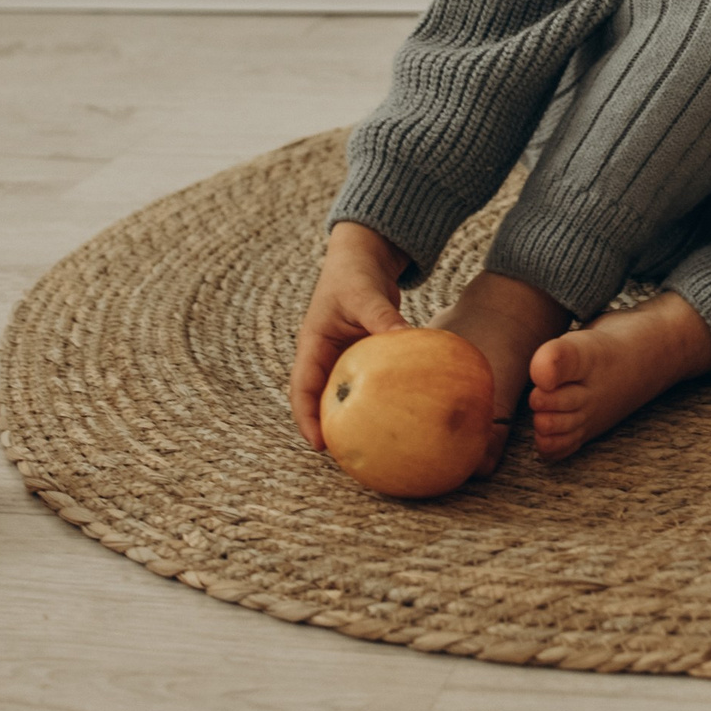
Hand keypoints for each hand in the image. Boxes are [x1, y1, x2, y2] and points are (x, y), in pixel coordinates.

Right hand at [289, 220, 408, 449]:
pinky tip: (401, 413)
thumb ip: (382, 317)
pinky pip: (369, 380)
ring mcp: (343, 355)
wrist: (365, 254)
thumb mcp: (365, 294)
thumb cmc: (356, 272)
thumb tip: (409, 340)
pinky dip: (379, 396)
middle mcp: (325, 355)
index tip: (319, 445)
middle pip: (321, 399)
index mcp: (313, 345)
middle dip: (329, 428)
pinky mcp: (363, 353)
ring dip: (354, 416)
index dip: (306, 419)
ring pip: (345, 392)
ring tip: (373, 444)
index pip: (302, 389)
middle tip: (348, 456)